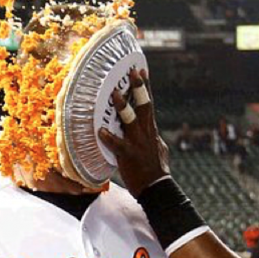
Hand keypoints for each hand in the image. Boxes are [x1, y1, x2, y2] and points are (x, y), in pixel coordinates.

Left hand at [98, 69, 169, 196]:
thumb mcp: (158, 148)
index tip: (141, 70)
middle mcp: (145, 132)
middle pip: (144, 105)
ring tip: (115, 94)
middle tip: (132, 72)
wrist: (156, 187)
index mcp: (151, 129)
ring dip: (123, 107)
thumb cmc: (156, 169)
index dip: (145, 86)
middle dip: (138, 88)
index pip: (148, 103)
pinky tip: (100, 131)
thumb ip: (152, 135)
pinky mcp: (128, 155)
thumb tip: (151, 128)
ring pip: (130, 120)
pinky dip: (108, 137)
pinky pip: (116, 144)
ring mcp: (137, 142)